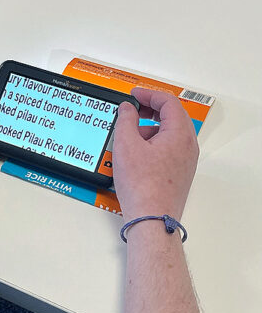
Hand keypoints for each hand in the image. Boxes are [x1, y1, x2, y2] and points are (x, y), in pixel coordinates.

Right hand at [112, 88, 198, 221]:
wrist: (151, 217)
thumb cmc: (143, 187)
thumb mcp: (126, 145)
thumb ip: (126, 120)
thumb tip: (127, 109)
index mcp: (180, 135)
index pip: (169, 103)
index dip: (149, 94)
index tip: (134, 94)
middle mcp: (188, 146)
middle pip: (172, 116)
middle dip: (150, 110)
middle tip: (132, 108)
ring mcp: (185, 161)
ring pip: (168, 133)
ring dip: (149, 128)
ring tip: (128, 136)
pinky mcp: (178, 172)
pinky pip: (167, 148)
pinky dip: (151, 143)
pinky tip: (134, 154)